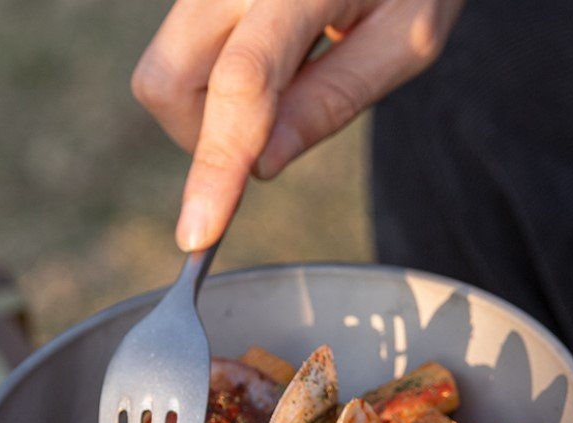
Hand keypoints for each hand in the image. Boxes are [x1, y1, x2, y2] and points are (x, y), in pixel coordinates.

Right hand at [131, 0, 464, 250]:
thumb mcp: (406, 38)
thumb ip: (333, 100)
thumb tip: (262, 166)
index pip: (241, 82)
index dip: (216, 166)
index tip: (198, 235)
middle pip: (168, 81)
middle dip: (205, 137)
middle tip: (272, 132)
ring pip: (166, 71)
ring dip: (211, 110)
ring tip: (283, 82)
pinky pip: (184, 51)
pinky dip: (216, 82)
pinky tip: (272, 60)